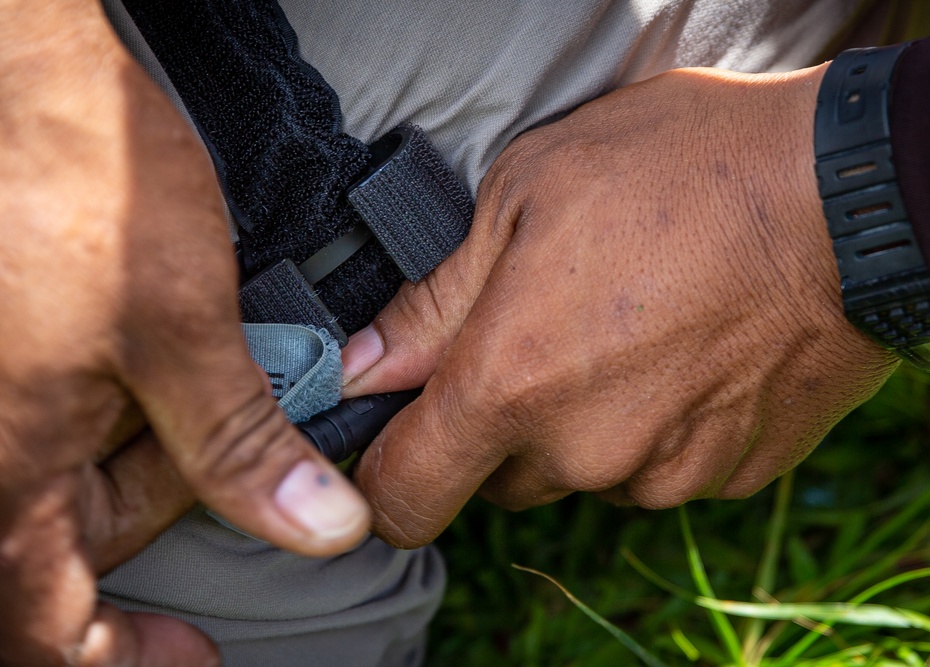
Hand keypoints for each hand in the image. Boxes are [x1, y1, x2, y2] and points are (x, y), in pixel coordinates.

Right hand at [0, 2, 368, 663]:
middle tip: (245, 465)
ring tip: (205, 378)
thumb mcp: (180, 331)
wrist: (20, 74)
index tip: (193, 656)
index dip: (119, 661)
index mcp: (1, 473)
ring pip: (75, 480)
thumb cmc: (84, 191)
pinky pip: (69, 420)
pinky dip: (131, 414)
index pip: (41, 630)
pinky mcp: (18, 361)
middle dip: (167, 512)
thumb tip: (324, 531)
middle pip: (67, 547)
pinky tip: (168, 362)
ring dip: (158, 455)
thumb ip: (238, 448)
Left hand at [341, 64, 897, 547]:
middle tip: (545, 331)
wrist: (848, 197)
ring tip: (633, 327)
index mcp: (512, 382)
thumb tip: (369, 367)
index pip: (407, 494)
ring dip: (585, 424)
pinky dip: (656, 428)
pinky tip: (688, 351)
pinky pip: (660, 468)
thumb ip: (436, 299)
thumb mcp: (527, 193)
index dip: (388, 478)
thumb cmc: (682, 169)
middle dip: (500, 423)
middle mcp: (585, 450)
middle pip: (497, 478)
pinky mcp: (731, 473)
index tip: (400, 441)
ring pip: (583, 472)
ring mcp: (665, 470)